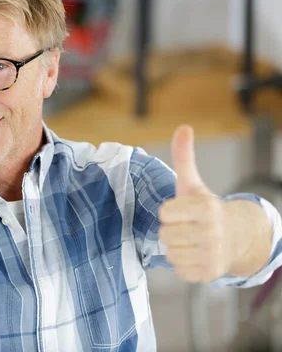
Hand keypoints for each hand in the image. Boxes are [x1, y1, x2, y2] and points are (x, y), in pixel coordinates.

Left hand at [158, 125, 231, 282]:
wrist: (236, 237)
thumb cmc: (205, 209)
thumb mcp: (192, 184)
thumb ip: (183, 157)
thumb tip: (183, 127)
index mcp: (205, 208)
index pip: (164, 212)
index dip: (169, 212)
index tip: (181, 211)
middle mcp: (211, 232)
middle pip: (164, 235)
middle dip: (171, 230)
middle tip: (186, 227)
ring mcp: (212, 254)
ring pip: (169, 253)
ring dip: (176, 247)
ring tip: (190, 240)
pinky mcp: (209, 273)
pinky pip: (178, 270)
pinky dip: (183, 264)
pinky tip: (195, 254)